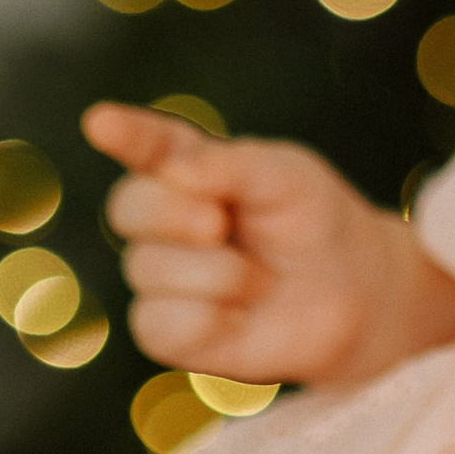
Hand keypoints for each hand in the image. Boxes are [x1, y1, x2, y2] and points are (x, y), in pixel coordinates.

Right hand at [80, 104, 454, 391]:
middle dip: (174, 214)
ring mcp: (162, 275)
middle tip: (222, 224)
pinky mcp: (168, 332)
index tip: (101, 122)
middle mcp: (165, 219)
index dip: (123, 134)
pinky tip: (240, 317)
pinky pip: (158, 324)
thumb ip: (231, 165)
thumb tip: (172, 171)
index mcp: (190, 167)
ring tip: (261, 279)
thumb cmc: (316, 222)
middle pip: (128, 207)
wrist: (354, 295)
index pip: (147, 145)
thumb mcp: (287, 177)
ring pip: (148, 269)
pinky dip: (208, 320)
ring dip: (219, 274)